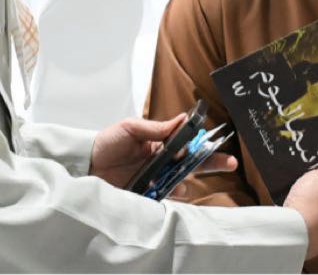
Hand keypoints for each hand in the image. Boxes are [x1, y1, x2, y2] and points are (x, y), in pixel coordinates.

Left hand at [89, 114, 236, 195]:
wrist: (86, 165)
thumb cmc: (107, 142)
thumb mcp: (130, 128)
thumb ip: (156, 128)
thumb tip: (183, 119)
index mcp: (160, 143)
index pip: (187, 142)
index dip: (202, 142)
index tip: (214, 141)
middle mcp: (162, 162)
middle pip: (192, 163)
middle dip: (212, 162)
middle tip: (231, 162)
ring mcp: (156, 179)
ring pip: (182, 181)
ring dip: (188, 180)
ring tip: (186, 180)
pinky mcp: (147, 195)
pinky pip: (166, 198)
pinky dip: (173, 196)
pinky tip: (175, 192)